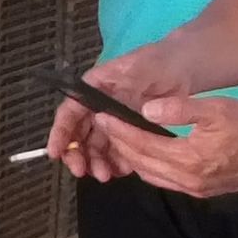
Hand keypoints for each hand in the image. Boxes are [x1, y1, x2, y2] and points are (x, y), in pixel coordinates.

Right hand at [45, 45, 190, 180]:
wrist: (182, 69)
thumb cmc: (158, 62)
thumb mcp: (140, 67)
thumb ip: (122, 85)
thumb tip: (106, 106)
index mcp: (94, 88)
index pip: (70, 111)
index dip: (60, 132)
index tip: (55, 152)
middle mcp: (99, 105)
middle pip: (79, 133)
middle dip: (77, 154)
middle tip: (81, 171)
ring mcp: (114, 120)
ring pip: (96, 146)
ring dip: (95, 162)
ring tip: (105, 175)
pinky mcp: (128, 132)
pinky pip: (116, 151)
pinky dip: (115, 163)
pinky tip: (120, 171)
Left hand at [92, 96, 237, 198]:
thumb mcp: (217, 109)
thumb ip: (180, 109)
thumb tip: (146, 109)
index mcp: (187, 159)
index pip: (141, 144)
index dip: (118, 129)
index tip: (101, 115)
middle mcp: (185, 179)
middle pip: (140, 162)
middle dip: (118, 143)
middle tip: (103, 123)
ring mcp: (192, 188)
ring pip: (150, 174)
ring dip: (131, 157)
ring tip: (118, 136)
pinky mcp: (200, 190)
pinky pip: (163, 180)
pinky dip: (148, 166)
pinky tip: (145, 153)